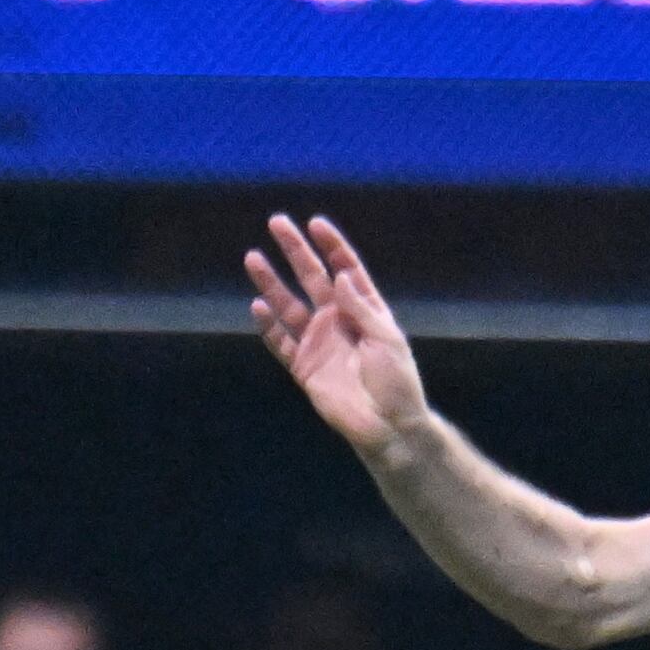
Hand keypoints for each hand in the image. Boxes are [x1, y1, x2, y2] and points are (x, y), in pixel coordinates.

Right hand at [246, 214, 431, 460]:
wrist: (386, 425)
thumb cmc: (396, 381)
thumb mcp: (386, 338)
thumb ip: (360, 307)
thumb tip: (339, 275)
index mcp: (363, 309)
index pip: (344, 268)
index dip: (332, 245)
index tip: (316, 224)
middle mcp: (337, 320)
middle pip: (311, 278)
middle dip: (295, 251)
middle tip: (277, 223)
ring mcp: (318, 342)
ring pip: (288, 305)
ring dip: (271, 283)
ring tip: (253, 258)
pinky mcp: (303, 367)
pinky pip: (280, 342)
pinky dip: (268, 325)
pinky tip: (258, 306)